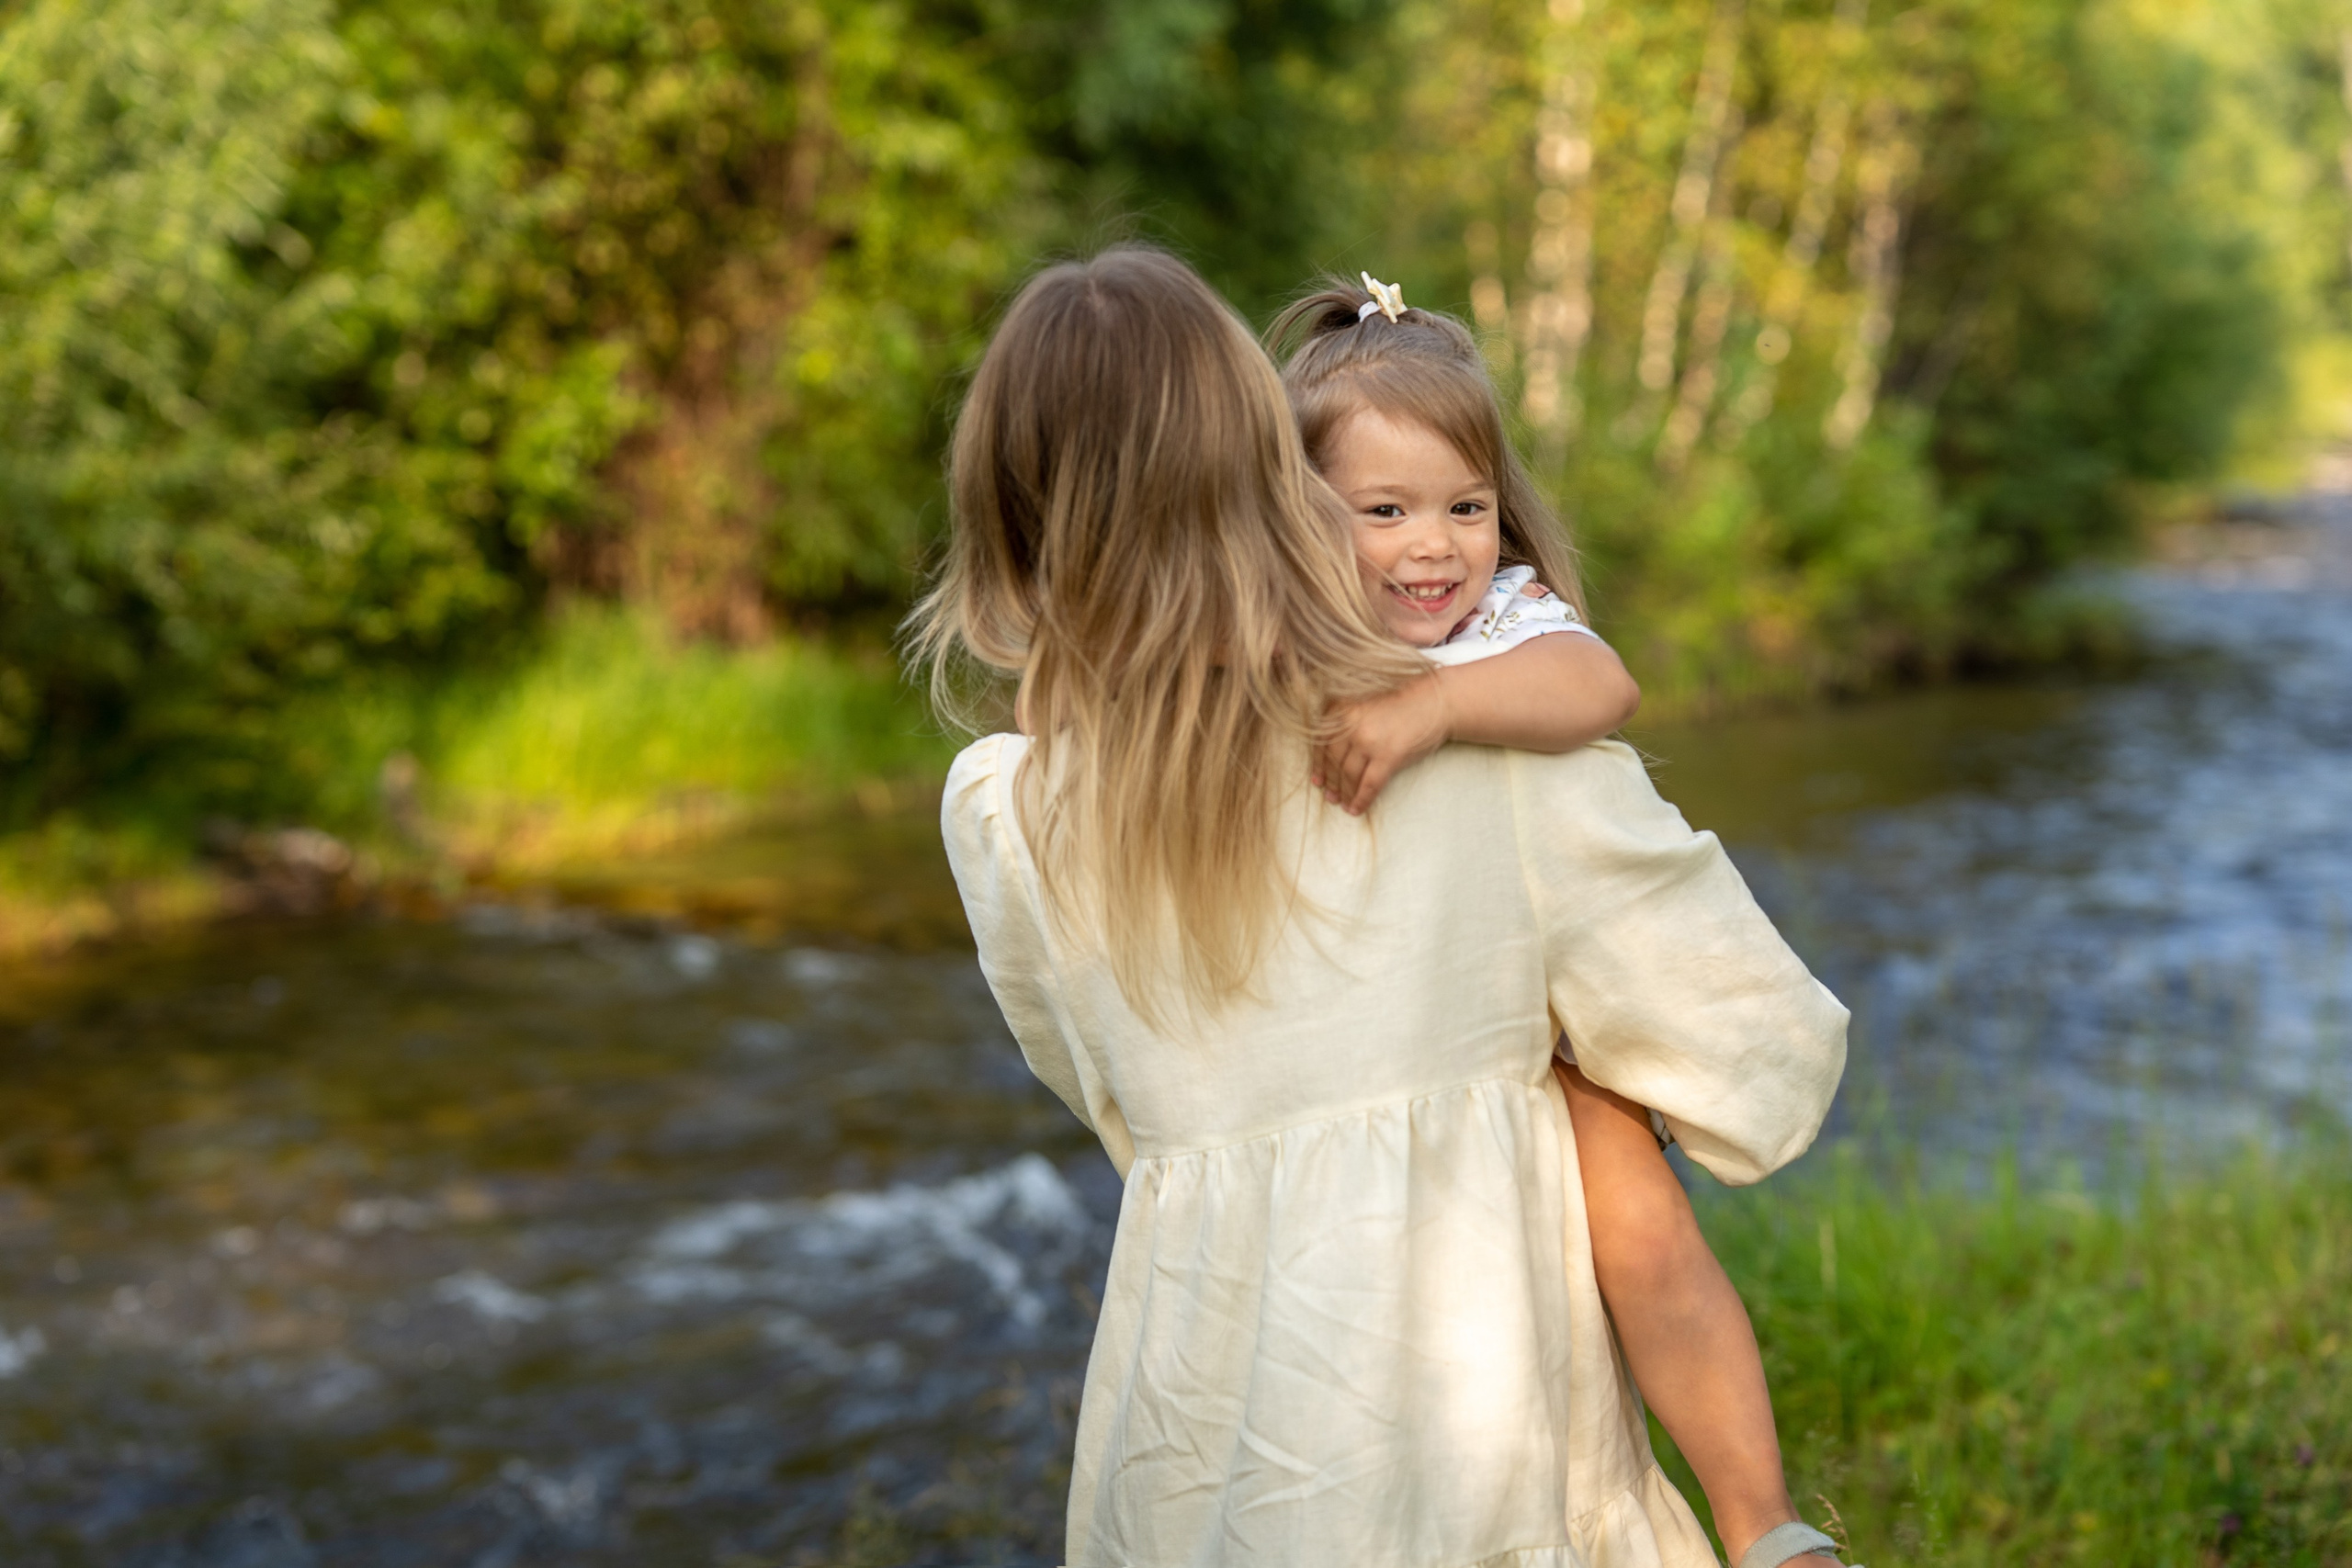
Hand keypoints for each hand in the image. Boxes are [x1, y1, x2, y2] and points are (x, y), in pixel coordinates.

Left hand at [1311, 673, 1451, 814]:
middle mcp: (1350, 721)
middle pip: (1334, 761)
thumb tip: (1331, 755)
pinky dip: (1361, 799)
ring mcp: (1368, 739)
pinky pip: (1369, 784)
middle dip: (1332, 783)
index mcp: (1341, 706)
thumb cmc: (1403, 701)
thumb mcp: (1364, 702)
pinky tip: (1357, 809)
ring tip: (1344, 804)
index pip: (1322, 743)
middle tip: (1330, 796)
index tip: (1317, 780)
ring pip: (1349, 775)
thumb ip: (1346, 721)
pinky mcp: (1388, 755)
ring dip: (1345, 793)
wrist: (1437, 700)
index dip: (1319, 765)